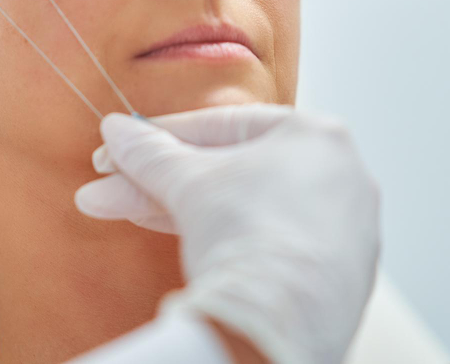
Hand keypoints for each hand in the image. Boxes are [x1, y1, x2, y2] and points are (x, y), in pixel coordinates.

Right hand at [74, 104, 381, 363]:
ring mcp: (344, 233)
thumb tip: (116, 131)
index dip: (160, 136)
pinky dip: (224, 242)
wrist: (275, 324)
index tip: (120, 146)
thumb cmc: (245, 235)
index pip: (225, 126)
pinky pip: (270, 245)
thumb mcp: (186, 183)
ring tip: (115, 212)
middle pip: (231, 173)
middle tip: (105, 190)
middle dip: (158, 183)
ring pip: (246, 211)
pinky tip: (181, 246)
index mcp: (319, 136)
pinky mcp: (336, 280)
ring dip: (178, 212)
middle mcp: (342, 178)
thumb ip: (150, 153)